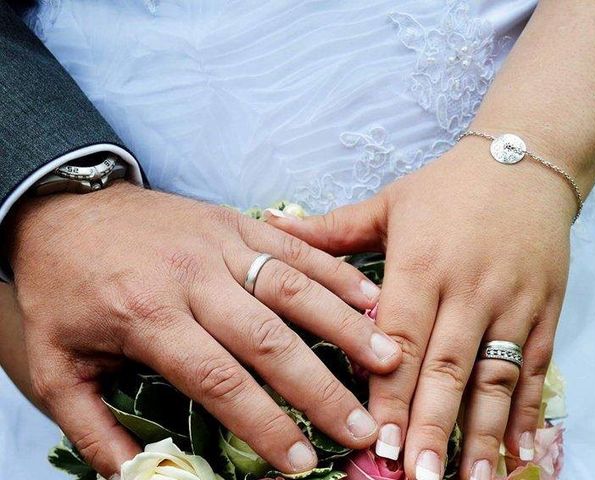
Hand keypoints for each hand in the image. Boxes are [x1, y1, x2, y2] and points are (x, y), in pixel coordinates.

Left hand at [7, 181, 401, 477]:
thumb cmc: (62, 288)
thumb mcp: (55, 365)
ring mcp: (220, 243)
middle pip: (268, 339)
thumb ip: (93, 428)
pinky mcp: (235, 221)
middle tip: (362, 427)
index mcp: (147, 317)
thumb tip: (137, 478)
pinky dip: (333, 271)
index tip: (302, 461)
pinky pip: (292, 246)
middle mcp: (193, 278)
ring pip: (292, 288)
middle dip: (320, 389)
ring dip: (342, 326)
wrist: (64, 208)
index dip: (266, 424)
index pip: (219, 380)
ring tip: (385, 360)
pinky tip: (367, 296)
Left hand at [266, 138, 573, 479]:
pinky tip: (518, 450)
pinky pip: (535, 366)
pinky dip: (527, 411)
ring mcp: (510, 302)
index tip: (376, 439)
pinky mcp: (544, 309)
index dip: (389, 391)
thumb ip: (331, 228)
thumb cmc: (447, 186)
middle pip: (446, 367)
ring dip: (480, 432)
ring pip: (495, 376)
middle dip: (429, 425)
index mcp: (421, 264)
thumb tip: (272, 223)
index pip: (401, 338)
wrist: (523, 161)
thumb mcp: (388, 203)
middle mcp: (467, 289)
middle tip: (415, 476)